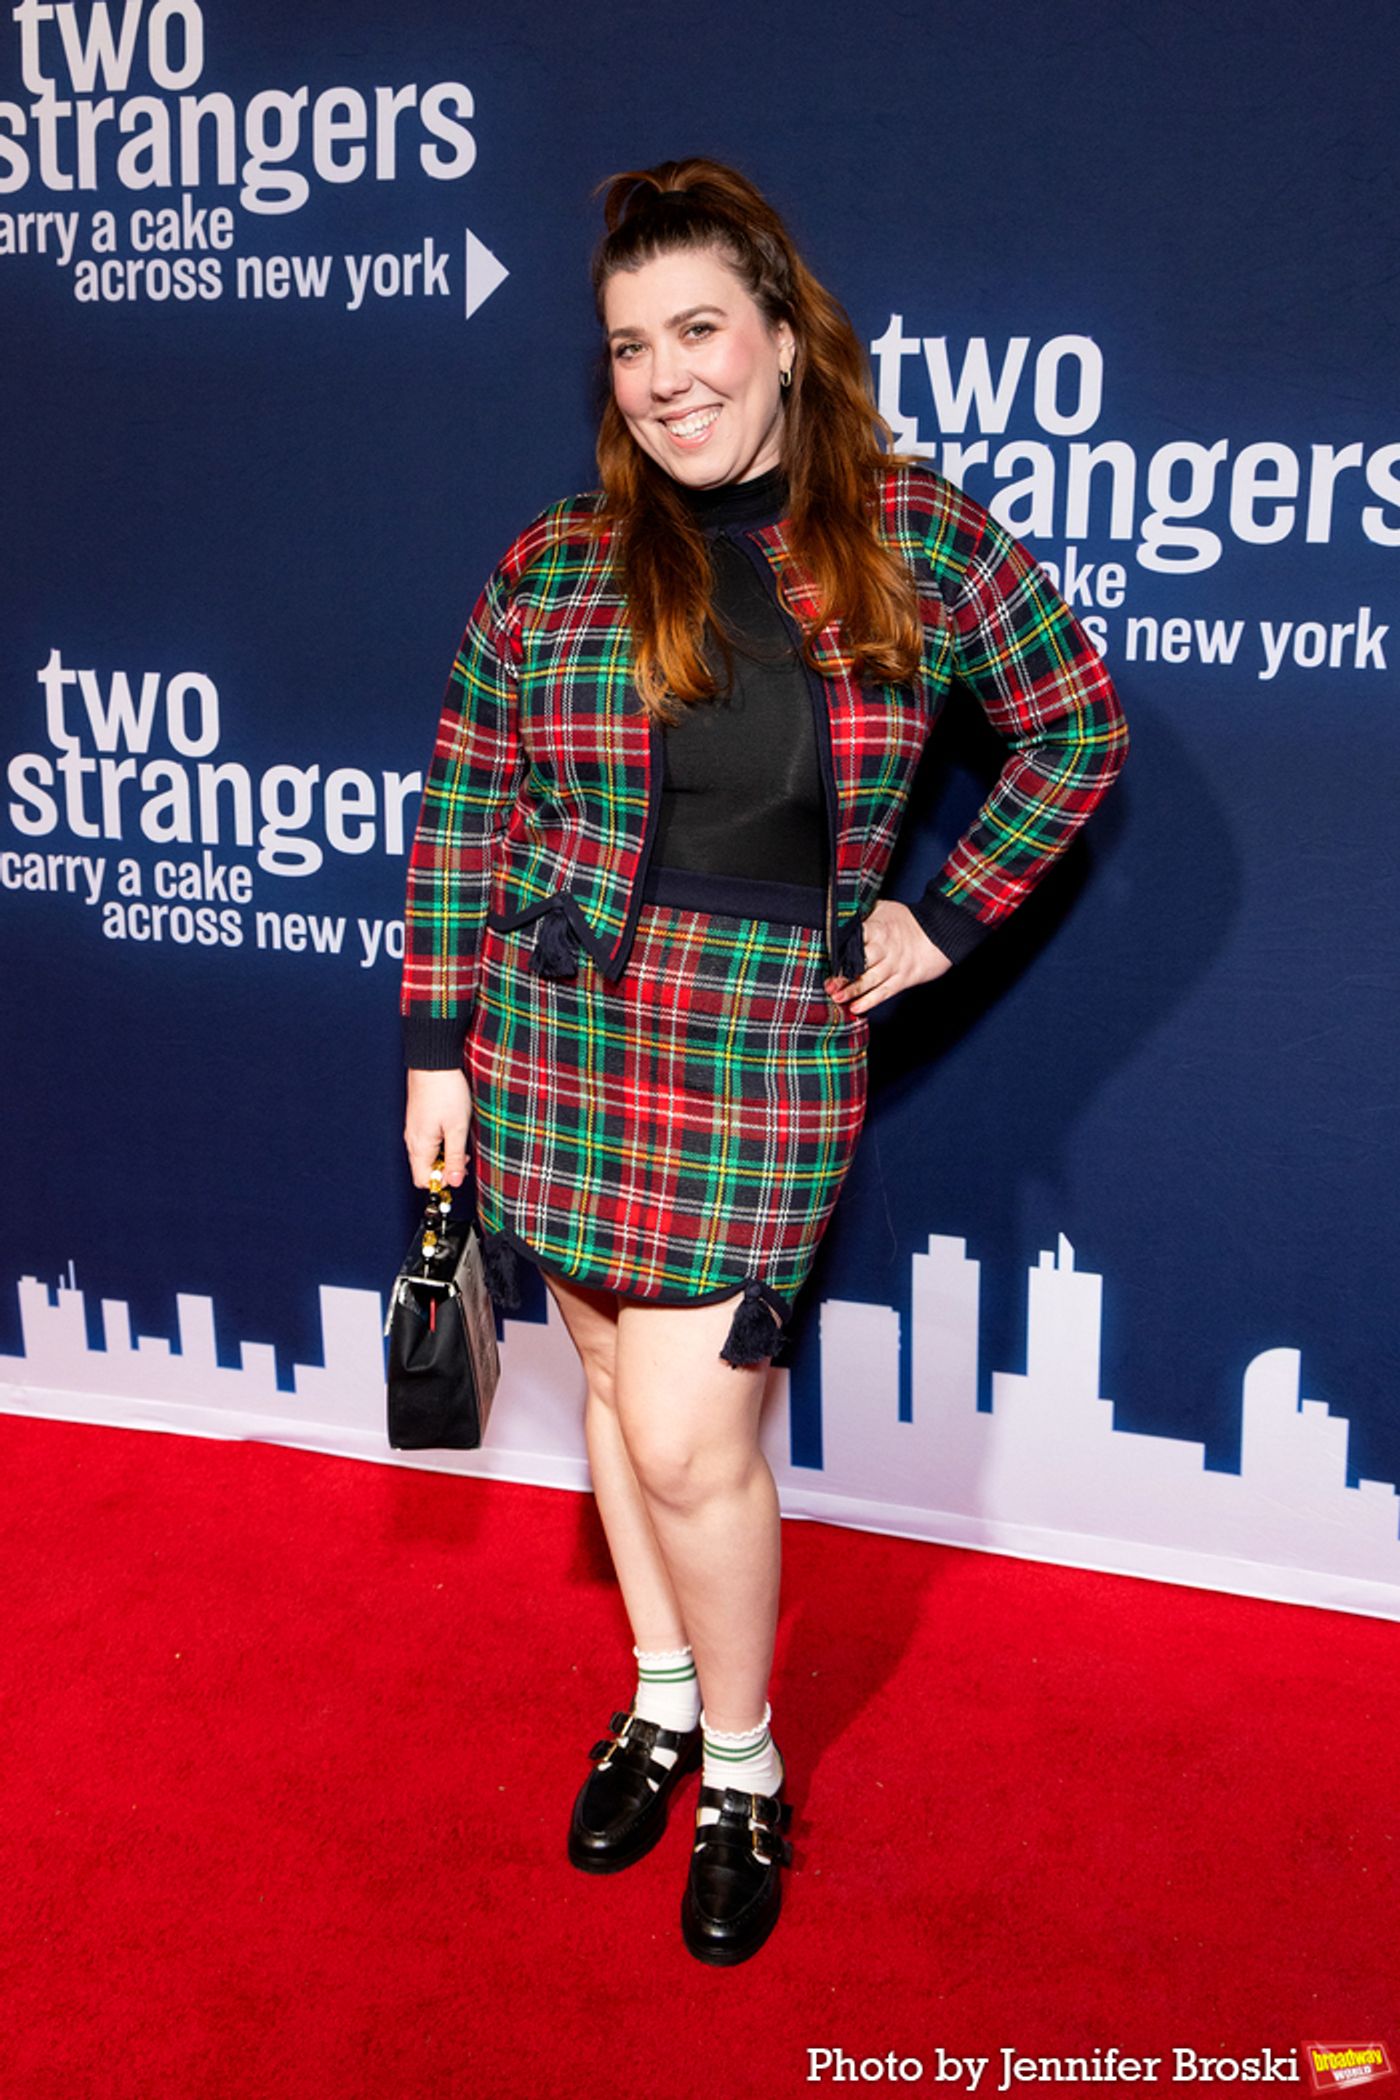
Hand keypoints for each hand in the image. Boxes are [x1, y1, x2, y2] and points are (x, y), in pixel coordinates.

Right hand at [404, 1067, 472, 1188]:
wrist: (434, 1062)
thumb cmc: (446, 1091)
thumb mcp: (457, 1128)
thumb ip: (455, 1158)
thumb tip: (454, 1183)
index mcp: (419, 1146)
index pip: (423, 1180)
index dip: (442, 1182)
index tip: (460, 1172)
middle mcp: (412, 1140)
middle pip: (423, 1170)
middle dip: (444, 1170)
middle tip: (464, 1158)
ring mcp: (413, 1129)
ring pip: (425, 1156)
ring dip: (443, 1156)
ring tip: (459, 1140)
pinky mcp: (417, 1120)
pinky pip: (425, 1142)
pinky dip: (439, 1144)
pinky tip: (451, 1130)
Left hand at [826, 899, 952, 1016]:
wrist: (940, 933)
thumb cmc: (908, 921)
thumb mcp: (884, 908)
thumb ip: (864, 913)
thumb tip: (840, 913)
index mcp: (878, 929)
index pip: (855, 938)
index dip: (840, 947)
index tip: (826, 955)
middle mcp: (885, 948)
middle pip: (860, 962)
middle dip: (843, 973)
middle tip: (829, 983)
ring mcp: (893, 966)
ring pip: (870, 980)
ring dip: (852, 990)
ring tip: (837, 997)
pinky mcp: (901, 980)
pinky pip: (883, 993)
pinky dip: (869, 1001)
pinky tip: (856, 1008)